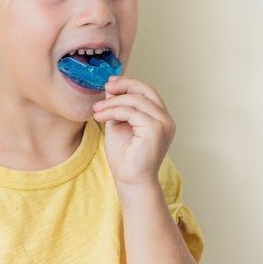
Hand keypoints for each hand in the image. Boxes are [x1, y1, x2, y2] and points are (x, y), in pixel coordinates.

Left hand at [92, 75, 175, 193]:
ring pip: (136, 100)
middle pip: (146, 90)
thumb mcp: (118, 124)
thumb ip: (117, 106)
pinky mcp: (155, 129)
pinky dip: (113, 111)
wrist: (130, 181)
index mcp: (160, 118)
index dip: (129, 83)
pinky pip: (131, 112)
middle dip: (124, 85)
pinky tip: (99, 118)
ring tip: (96, 110)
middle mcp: (166, 119)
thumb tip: (111, 88)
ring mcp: (163, 124)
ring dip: (112, 102)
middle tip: (106, 87)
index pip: (147, 92)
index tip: (111, 82)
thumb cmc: (124, 157)